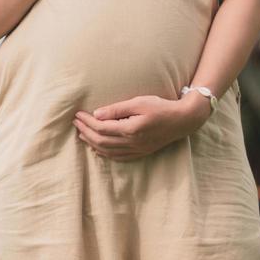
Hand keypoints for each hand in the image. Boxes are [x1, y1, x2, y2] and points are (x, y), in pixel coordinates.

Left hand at [73, 93, 209, 160]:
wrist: (183, 120)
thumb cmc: (161, 107)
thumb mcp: (139, 102)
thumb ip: (117, 109)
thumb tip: (96, 114)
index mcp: (131, 130)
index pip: (102, 128)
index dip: (87, 122)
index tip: (78, 114)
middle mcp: (132, 143)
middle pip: (101, 141)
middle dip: (86, 132)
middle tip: (76, 123)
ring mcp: (137, 150)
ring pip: (108, 152)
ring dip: (92, 143)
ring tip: (82, 134)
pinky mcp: (141, 152)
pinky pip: (118, 157)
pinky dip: (105, 154)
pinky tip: (97, 149)